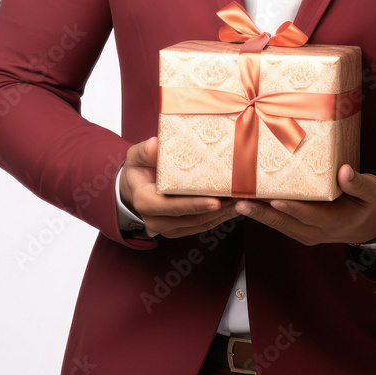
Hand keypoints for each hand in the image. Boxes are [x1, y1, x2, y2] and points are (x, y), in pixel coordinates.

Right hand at [119, 136, 237, 238]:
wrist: (134, 186)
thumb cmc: (138, 168)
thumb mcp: (137, 155)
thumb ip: (146, 151)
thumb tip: (155, 145)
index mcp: (144, 200)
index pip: (169, 206)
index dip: (193, 205)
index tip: (215, 201)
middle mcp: (154, 219)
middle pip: (189, 218)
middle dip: (215, 211)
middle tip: (238, 200)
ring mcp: (165, 227)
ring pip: (197, 225)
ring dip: (220, 216)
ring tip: (241, 202)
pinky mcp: (176, 229)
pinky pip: (199, 227)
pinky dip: (216, 218)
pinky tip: (232, 208)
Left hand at [233, 165, 375, 245]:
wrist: (370, 226)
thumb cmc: (370, 204)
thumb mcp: (372, 192)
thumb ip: (358, 183)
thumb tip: (344, 171)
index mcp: (332, 222)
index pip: (308, 215)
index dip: (291, 209)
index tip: (274, 201)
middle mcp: (314, 232)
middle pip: (283, 223)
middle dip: (260, 213)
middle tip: (239, 201)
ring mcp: (305, 233)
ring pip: (276, 224)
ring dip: (256, 213)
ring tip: (235, 200)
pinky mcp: (298, 229)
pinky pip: (277, 222)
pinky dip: (262, 213)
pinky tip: (246, 201)